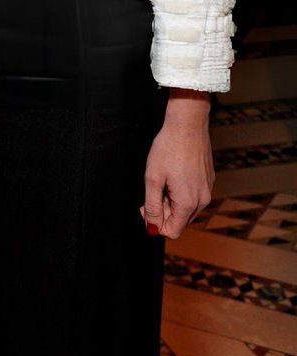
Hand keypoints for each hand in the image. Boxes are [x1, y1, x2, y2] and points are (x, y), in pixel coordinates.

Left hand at [140, 90, 213, 238]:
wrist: (187, 124)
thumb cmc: (168, 148)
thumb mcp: (153, 178)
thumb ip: (152, 207)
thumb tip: (152, 229)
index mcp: (188, 202)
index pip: (172, 231)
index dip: (155, 223)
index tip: (145, 205)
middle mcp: (202, 200)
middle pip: (180, 220)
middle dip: (163, 211)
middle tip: (153, 188)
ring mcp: (208, 190)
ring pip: (187, 209)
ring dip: (172, 201)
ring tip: (163, 179)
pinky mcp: (209, 180)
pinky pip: (194, 196)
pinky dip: (181, 192)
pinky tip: (174, 173)